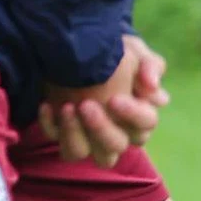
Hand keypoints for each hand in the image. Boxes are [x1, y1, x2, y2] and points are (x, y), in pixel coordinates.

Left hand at [36, 36, 168, 162]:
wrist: (85, 48)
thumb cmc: (118, 52)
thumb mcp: (135, 51)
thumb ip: (149, 65)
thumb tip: (153, 86)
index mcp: (141, 116)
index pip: (146, 124)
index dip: (132, 115)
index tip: (114, 98)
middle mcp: (119, 133)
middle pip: (116, 146)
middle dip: (101, 128)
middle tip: (86, 105)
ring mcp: (90, 138)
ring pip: (85, 153)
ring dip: (74, 135)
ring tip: (67, 108)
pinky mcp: (65, 135)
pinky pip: (58, 144)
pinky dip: (51, 127)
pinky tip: (47, 105)